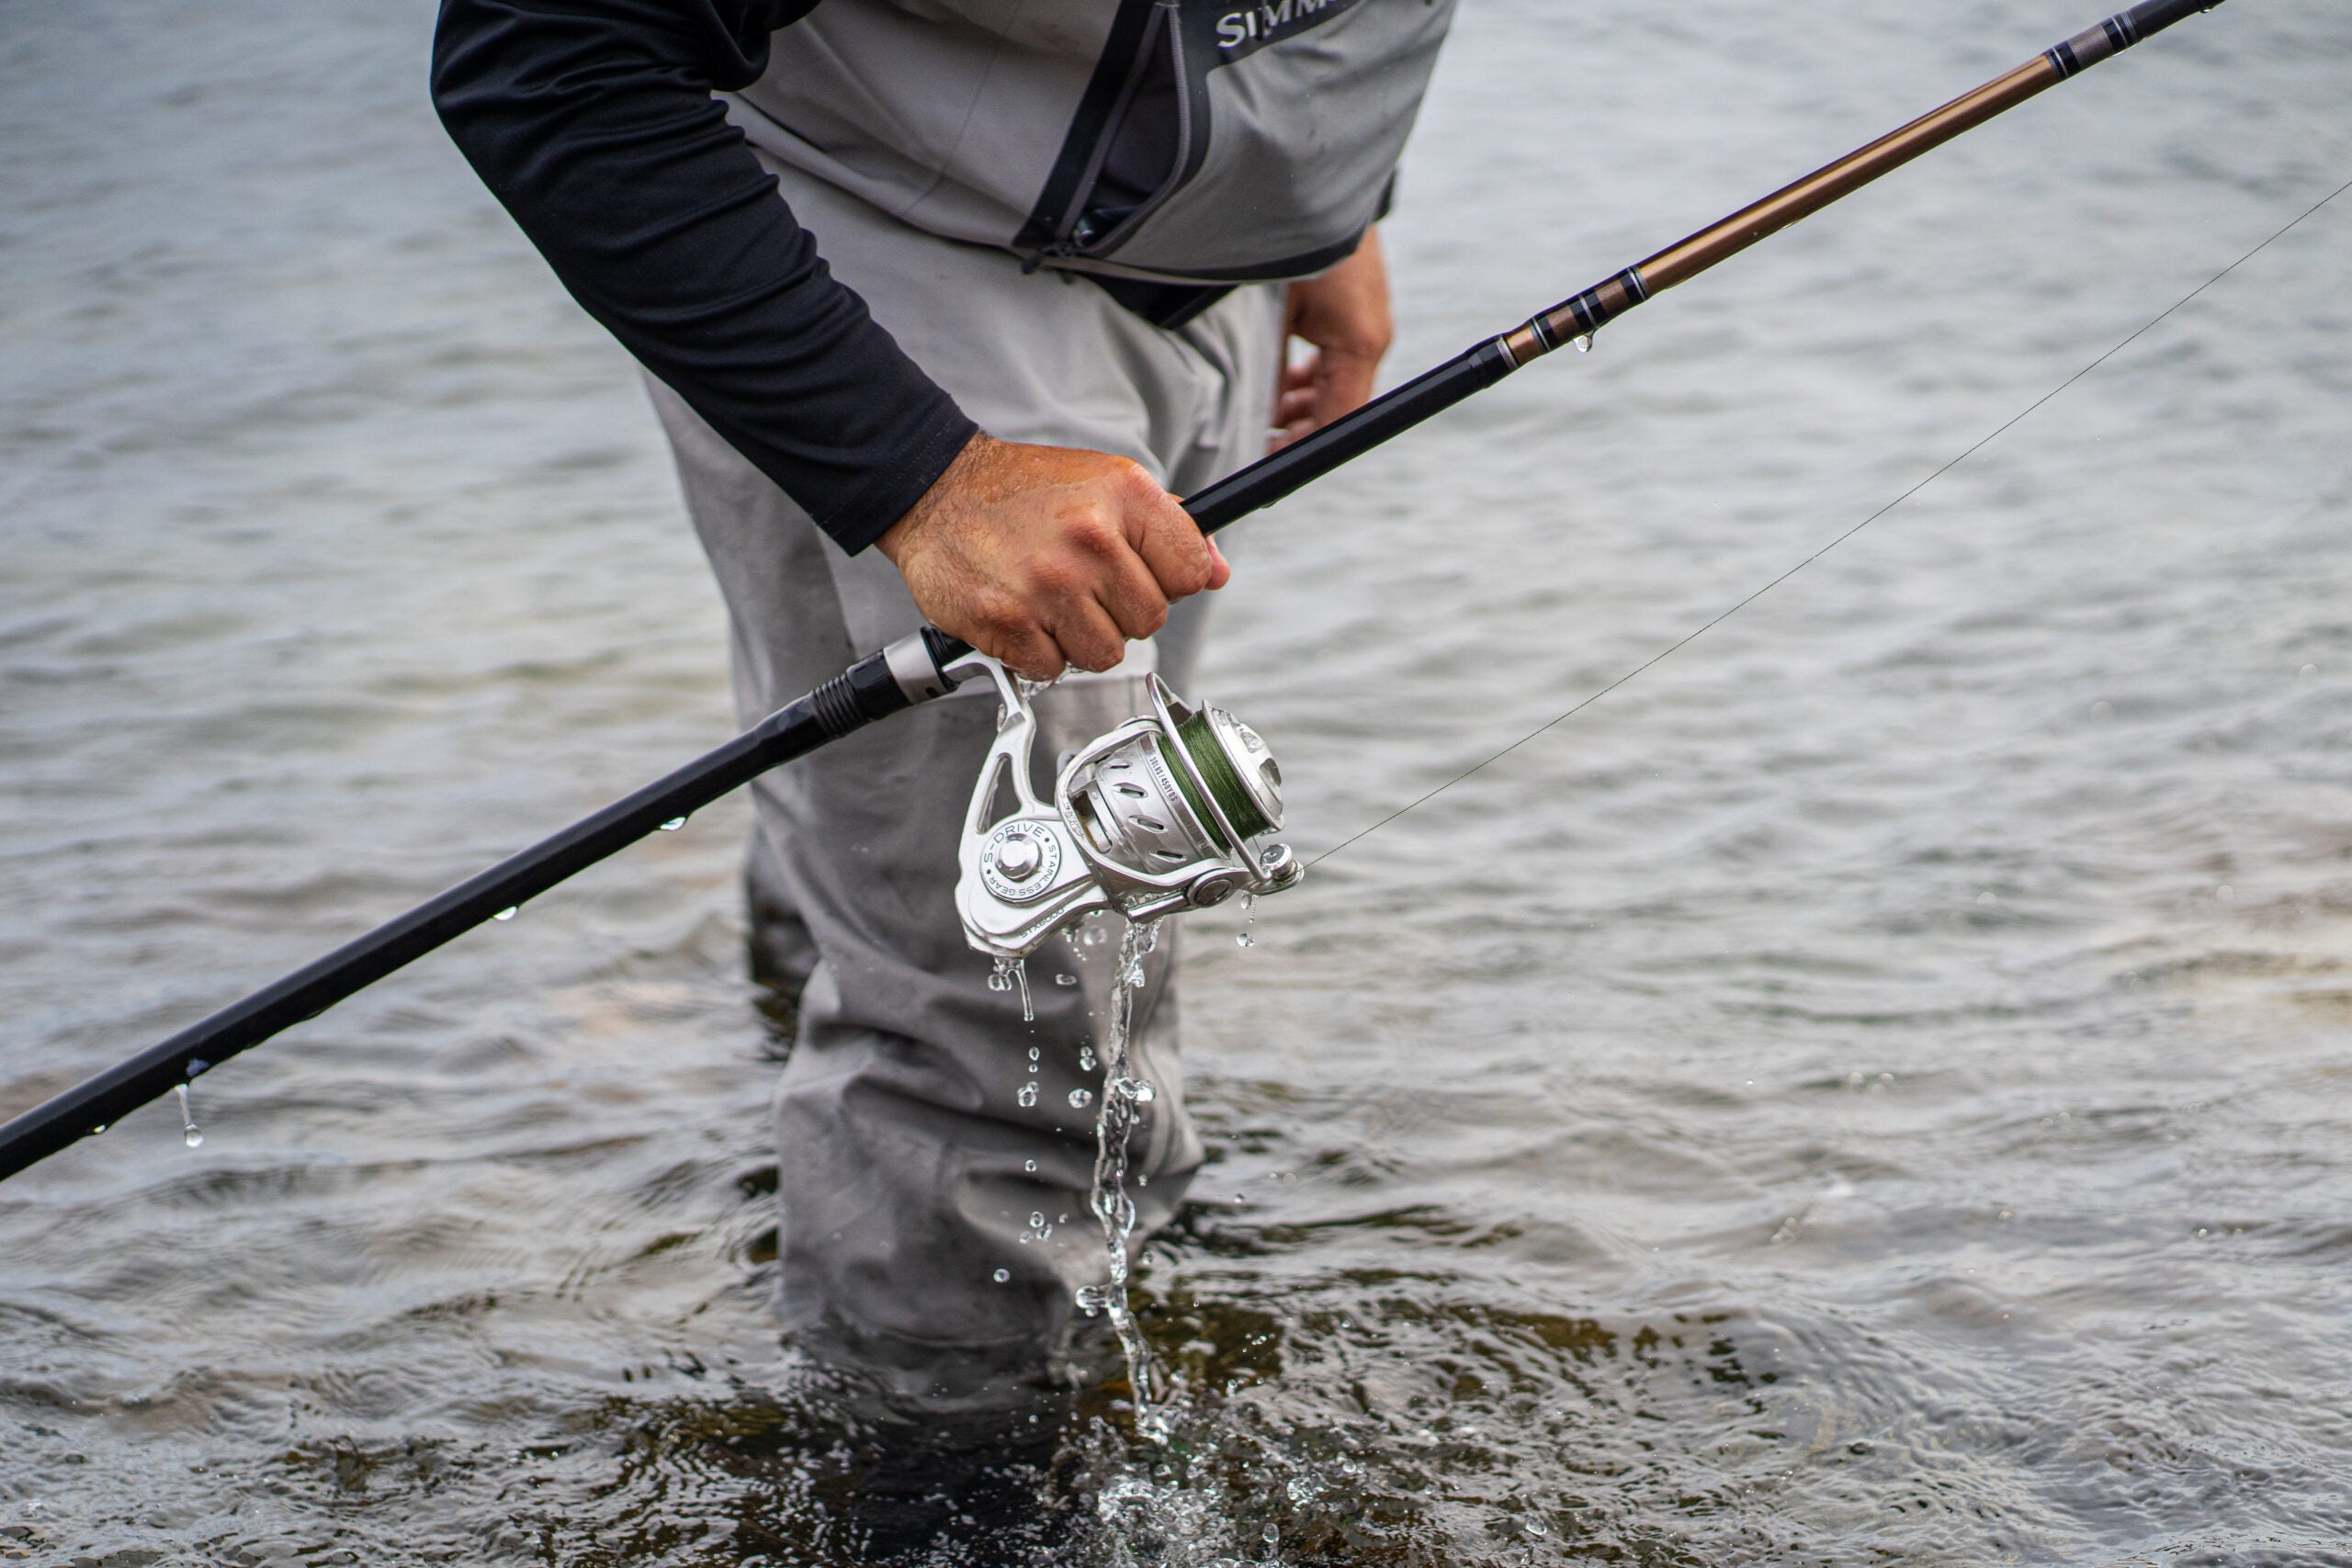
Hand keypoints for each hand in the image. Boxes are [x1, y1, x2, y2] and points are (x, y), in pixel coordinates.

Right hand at [878, 432, 1228, 680]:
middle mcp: (1089, 539)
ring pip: (1107, 653)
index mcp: (1125, 496)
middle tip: (1083, 584)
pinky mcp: (1007, 622)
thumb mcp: (1106, 484)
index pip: (1192, 573)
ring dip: (1080, 638)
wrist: (937, 490)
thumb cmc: (1023, 491)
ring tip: (1052, 599)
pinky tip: (1023, 614)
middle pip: (1151, 621)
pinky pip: (1053, 668)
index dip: (1170, 583)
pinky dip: (1038, 653)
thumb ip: (1167, 528)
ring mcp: (1048, 584)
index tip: (1143, 576)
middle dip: (1120, 612)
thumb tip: (1216, 571)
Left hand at [1271, 228, 1393, 449]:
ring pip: (1335, 384)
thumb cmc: (1299, 247)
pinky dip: (1307, 374)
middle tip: (1256, 440)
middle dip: (1299, 427)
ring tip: (1263, 410)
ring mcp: (1367, 326)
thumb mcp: (1278, 315)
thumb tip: (1261, 413)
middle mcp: (1371, 339)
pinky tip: (1279, 377)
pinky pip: (1334, 359)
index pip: (1339, 420)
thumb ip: (1273, 370)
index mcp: (1360, 344)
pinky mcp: (1357, 312)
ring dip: (1301, 401)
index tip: (1271, 461)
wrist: (1315, 187)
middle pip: (1339, 406)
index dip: (1305, 448)